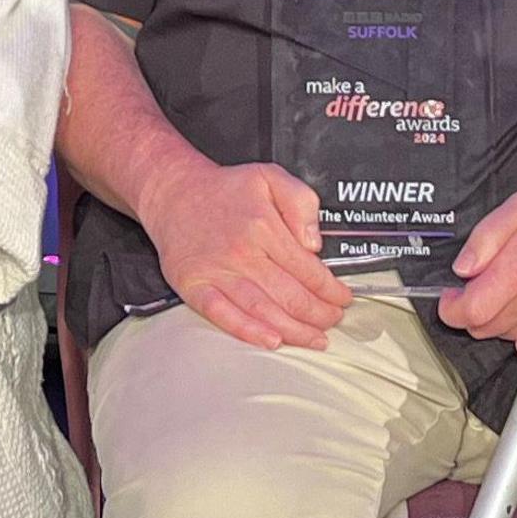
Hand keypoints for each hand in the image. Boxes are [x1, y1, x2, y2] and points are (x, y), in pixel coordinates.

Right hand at [138, 157, 353, 351]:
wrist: (174, 193)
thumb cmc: (224, 189)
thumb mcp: (270, 176)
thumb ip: (301, 201)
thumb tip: (314, 243)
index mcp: (263, 226)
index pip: (309, 270)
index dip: (332, 290)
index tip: (342, 298)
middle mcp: (242, 252)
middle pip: (291, 296)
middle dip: (320, 315)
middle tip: (334, 320)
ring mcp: (217, 272)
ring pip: (264, 311)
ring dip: (296, 331)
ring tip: (315, 339)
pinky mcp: (195, 286)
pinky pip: (224, 315)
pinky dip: (249, 332)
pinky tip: (271, 341)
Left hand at [436, 176, 516, 359]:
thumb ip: (485, 239)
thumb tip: (463, 269)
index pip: (469, 313)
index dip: (450, 308)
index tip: (450, 297)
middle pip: (484, 328)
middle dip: (472, 310)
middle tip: (481, 287)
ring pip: (507, 338)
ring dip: (498, 320)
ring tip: (512, 291)